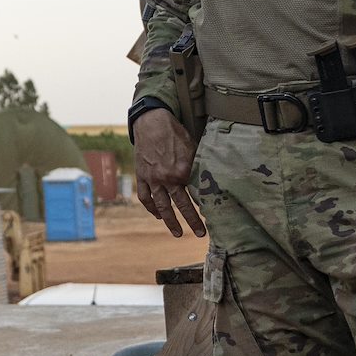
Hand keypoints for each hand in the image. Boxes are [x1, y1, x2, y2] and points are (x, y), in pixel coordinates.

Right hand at [133, 107, 205, 237]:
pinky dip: (151, 208)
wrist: (151, 122)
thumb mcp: (192, 147)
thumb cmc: (174, 133)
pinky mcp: (141, 176)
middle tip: (199, 234)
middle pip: (180, 205)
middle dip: (192, 221)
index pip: (196, 193)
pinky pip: (145, 197)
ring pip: (161, 206)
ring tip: (177, 233)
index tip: (213, 217)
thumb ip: (197, 166)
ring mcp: (152, 179)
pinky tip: (157, 215)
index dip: (205, 206)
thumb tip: (207, 179)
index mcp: (182, 171)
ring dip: (170, 221)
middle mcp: (167, 178)